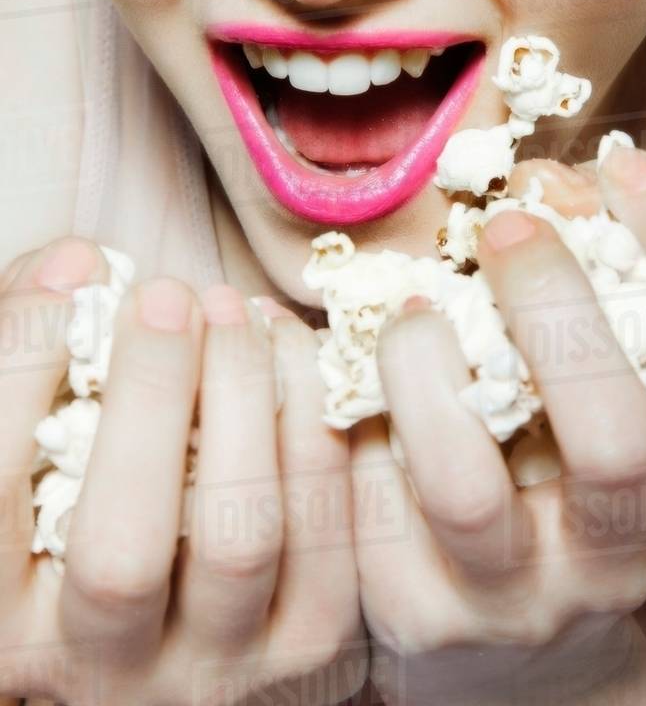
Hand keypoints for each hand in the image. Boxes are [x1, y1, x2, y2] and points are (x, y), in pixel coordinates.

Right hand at [0, 237, 366, 704]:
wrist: (181, 581)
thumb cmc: (88, 474)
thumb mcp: (33, 420)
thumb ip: (30, 342)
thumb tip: (77, 266)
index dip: (26, 367)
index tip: (76, 276)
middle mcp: (99, 669)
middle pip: (124, 552)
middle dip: (150, 397)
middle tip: (167, 294)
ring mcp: (211, 668)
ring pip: (240, 538)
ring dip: (244, 396)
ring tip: (232, 307)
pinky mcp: (305, 642)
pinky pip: (329, 529)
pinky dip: (315, 418)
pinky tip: (287, 347)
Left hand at [349, 149, 645, 705]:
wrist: (508, 628)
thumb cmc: (566, 459)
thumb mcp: (613, 384)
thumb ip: (607, 290)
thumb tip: (550, 189)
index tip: (625, 167)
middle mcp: (632, 552)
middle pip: (614, 434)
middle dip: (554, 301)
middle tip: (505, 225)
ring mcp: (524, 597)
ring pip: (464, 485)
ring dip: (426, 364)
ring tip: (413, 309)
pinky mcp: (421, 610)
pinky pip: (366, 497)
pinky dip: (350, 407)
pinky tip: (347, 363)